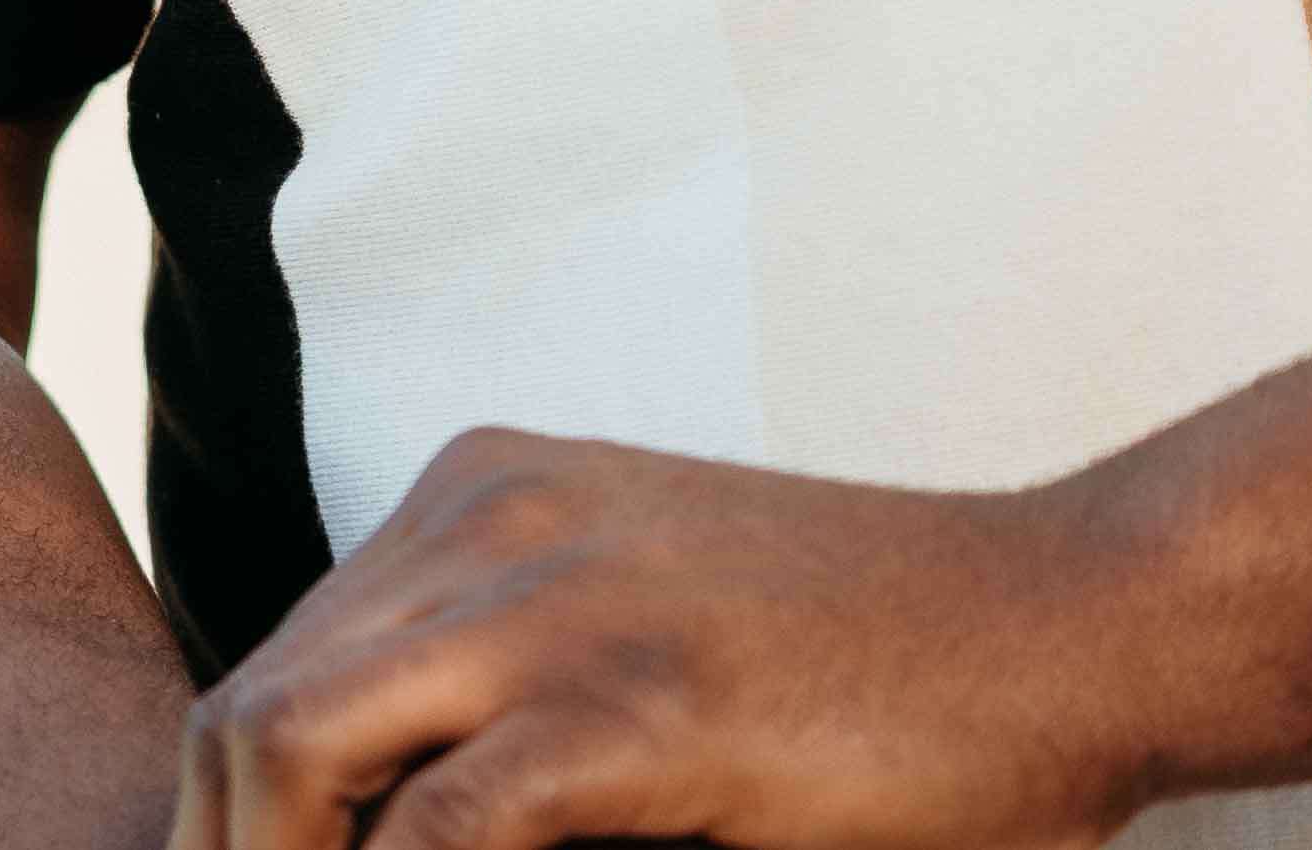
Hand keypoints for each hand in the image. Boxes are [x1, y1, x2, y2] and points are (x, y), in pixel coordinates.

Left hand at [165, 427, 1204, 849]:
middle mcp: (487, 519)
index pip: (274, 669)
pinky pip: (436, 837)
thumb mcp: (648, 630)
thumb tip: (370, 832)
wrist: (1082, 624)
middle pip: (242, 714)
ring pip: (286, 755)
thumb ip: (503, 702)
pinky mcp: (635, 710)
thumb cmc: (882, 669)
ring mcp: (555, 603)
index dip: (230, 825)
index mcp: (480, 496)